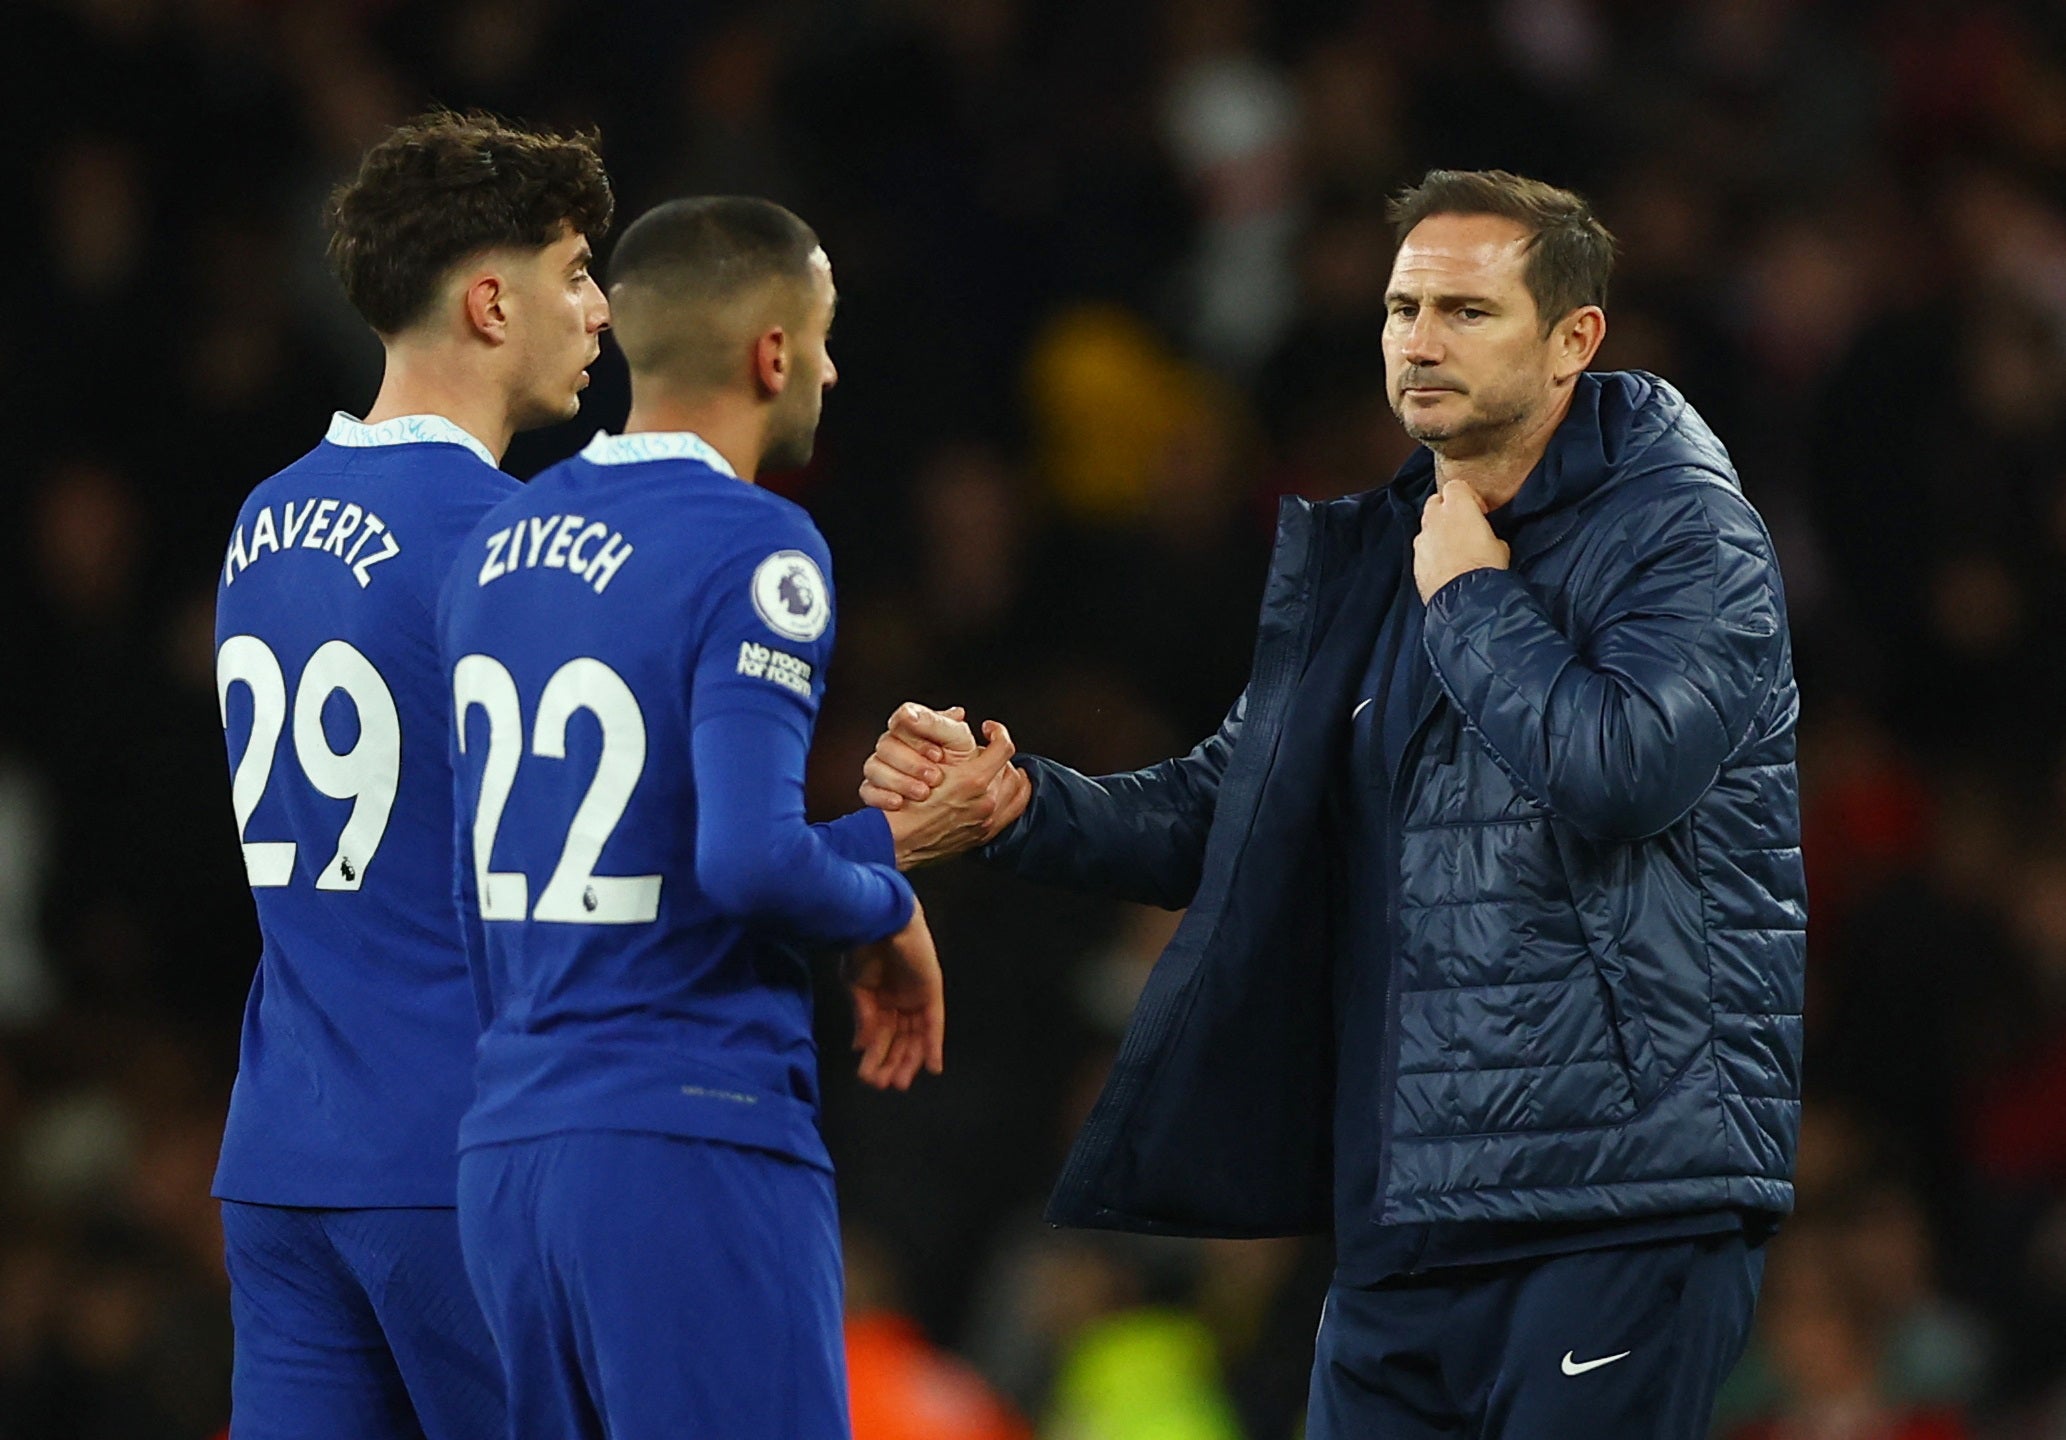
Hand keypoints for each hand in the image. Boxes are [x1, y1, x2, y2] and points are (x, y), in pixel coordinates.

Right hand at [846, 900, 943, 1090]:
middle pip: (899, 1039)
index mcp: (879, 998)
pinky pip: (934, 1024)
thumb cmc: (863, 949)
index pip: (880, 1035)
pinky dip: (933, 1045)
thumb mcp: (857, 988)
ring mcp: (917, 997)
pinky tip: (932, 1067)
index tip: (868, 1077)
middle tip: (883, 1085)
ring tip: (899, 1082)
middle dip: (891, 1063)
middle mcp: (899, 1000)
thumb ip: (864, 1018)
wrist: (878, 921)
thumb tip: (861, 1047)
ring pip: (915, 1036)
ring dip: (909, 1060)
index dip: (875, 1056)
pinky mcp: (932, 992)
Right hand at [862, 704, 1031, 868]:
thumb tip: (958, 715)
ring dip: (1011, 778)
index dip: (997, 732)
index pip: (1002, 747)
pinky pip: (1012, 811)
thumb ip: (942, 735)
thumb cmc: (903, 806)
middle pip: (1012, 772)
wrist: (896, 843)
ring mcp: (985, 822)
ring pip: (1015, 791)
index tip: (989, 728)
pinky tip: (1010, 792)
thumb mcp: (921, 763)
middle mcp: (985, 803)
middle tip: (993, 750)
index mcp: (973, 781)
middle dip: (1002, 758)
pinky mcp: (981, 836)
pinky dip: (1014, 798)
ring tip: (1007, 769)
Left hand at [1414, 479, 1510, 600]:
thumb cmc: (1485, 567)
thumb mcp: (1500, 545)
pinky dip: (1431, 553)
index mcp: (1457, 505)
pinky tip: (1446, 566)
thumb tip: (1486, 540)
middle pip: (1436, 502)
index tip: (1479, 511)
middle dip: (1448, 510)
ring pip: (1427, 527)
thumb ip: (1487, 533)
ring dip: (1438, 532)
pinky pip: (1423, 550)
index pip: (1456, 486)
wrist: (1467, 598)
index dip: (1469, 497)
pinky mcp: (1415, 560)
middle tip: (1464, 526)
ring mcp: (1422, 539)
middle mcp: (1434, 518)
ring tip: (1455, 549)